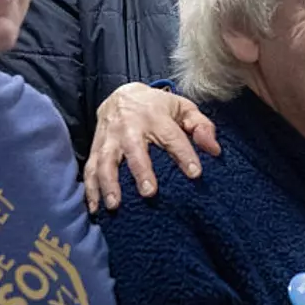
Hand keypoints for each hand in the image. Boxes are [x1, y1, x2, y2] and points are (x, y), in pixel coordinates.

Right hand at [84, 82, 219, 212]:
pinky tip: (94, 208)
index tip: (195, 173)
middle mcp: (130, 127)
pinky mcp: (95, 147)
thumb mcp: (183, 108)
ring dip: (109, 184)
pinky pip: (89, 169)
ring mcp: (110, 138)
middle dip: (141, 171)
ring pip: (105, 161)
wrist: (121, 95)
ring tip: (115, 205)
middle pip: (135, 150)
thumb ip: (201, 126)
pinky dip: (90, 189)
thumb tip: (214, 150)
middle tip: (149, 193)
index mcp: (156, 117)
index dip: (184, 155)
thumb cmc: (158, 106)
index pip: (173, 137)